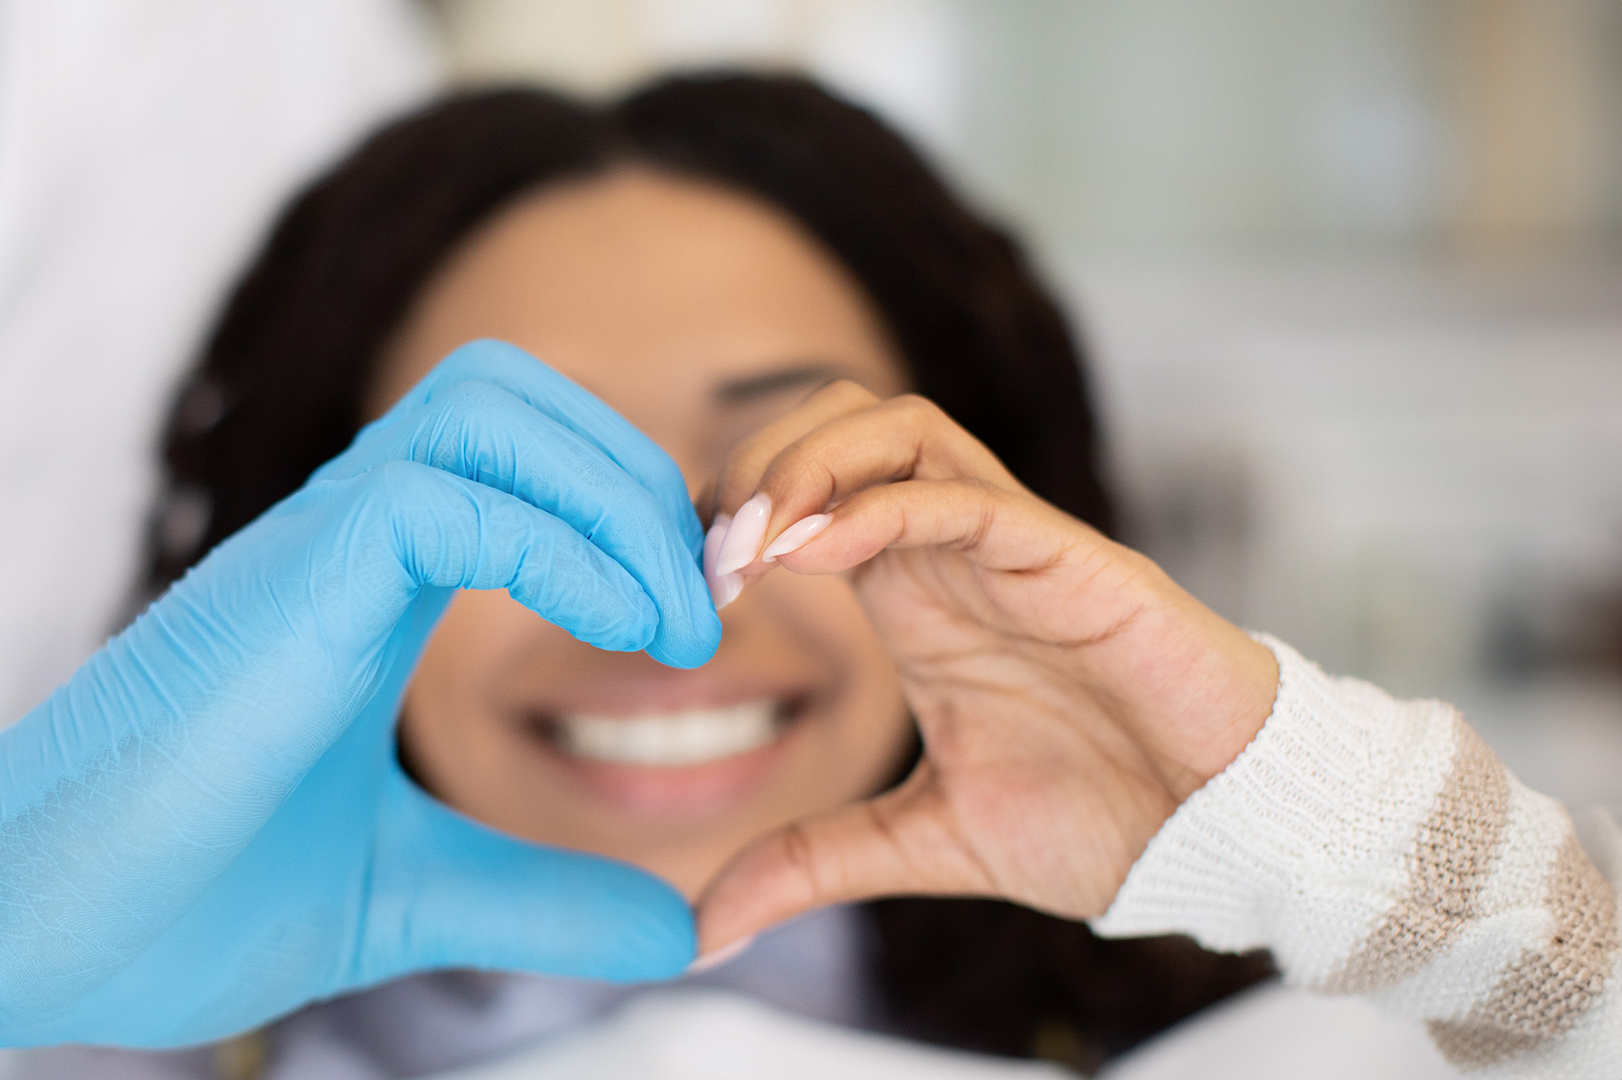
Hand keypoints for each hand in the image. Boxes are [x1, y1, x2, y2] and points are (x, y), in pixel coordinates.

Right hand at [0, 341, 721, 1061]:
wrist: (18, 931)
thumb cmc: (182, 897)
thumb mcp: (409, 895)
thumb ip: (538, 899)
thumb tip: (678, 928)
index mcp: (367, 582)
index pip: (516, 453)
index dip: (627, 507)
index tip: (691, 622)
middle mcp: (342, 537)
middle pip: (515, 394)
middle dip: (640, 479)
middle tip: (701, 608)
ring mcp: (308, 549)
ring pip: (485, 406)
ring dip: (614, 493)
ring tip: (672, 620)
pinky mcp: (282, 588)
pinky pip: (443, 499)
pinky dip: (562, 545)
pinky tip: (623, 634)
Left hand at [694, 382, 1276, 950]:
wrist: (1221, 838)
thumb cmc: (1098, 817)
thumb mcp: (919, 842)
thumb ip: (811, 862)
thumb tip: (700, 928)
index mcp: (911, 588)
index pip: (803, 485)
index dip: (727, 512)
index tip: (678, 592)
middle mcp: (951, 546)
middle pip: (835, 419)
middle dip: (750, 462)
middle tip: (702, 558)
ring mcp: (1009, 541)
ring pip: (894, 426)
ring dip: (802, 464)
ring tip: (743, 544)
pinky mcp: (1068, 557)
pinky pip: (961, 495)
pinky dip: (874, 506)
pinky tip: (812, 551)